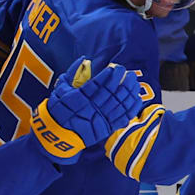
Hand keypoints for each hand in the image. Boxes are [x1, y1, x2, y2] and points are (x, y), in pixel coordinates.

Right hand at [32, 59, 146, 162]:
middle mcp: (92, 108)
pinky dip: (132, 107)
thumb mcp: (60, 89)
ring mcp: (101, 119)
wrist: (58, 134)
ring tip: (134, 82)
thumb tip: (83, 59)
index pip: (98, 84)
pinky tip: (136, 98)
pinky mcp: (107, 128)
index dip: (109, 75)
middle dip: (123, 80)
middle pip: (112, 92)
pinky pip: (124, 117)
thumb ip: (71, 73)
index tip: (115, 68)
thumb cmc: (58, 110)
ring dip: (130, 92)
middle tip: (128, 72)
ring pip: (120, 104)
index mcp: (80, 98)